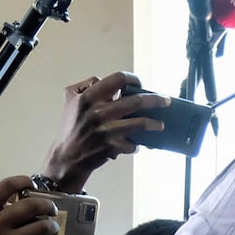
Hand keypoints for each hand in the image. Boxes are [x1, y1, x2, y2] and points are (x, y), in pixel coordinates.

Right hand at [41, 71, 165, 192]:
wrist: (68, 155)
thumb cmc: (71, 125)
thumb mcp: (71, 97)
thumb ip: (87, 85)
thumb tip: (104, 80)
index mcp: (89, 97)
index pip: (118, 79)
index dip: (133, 79)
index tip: (139, 83)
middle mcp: (100, 113)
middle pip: (136, 101)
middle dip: (155, 99)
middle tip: (165, 100)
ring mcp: (108, 131)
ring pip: (140, 123)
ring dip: (154, 123)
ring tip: (160, 124)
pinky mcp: (113, 146)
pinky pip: (134, 144)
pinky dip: (137, 144)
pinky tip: (139, 143)